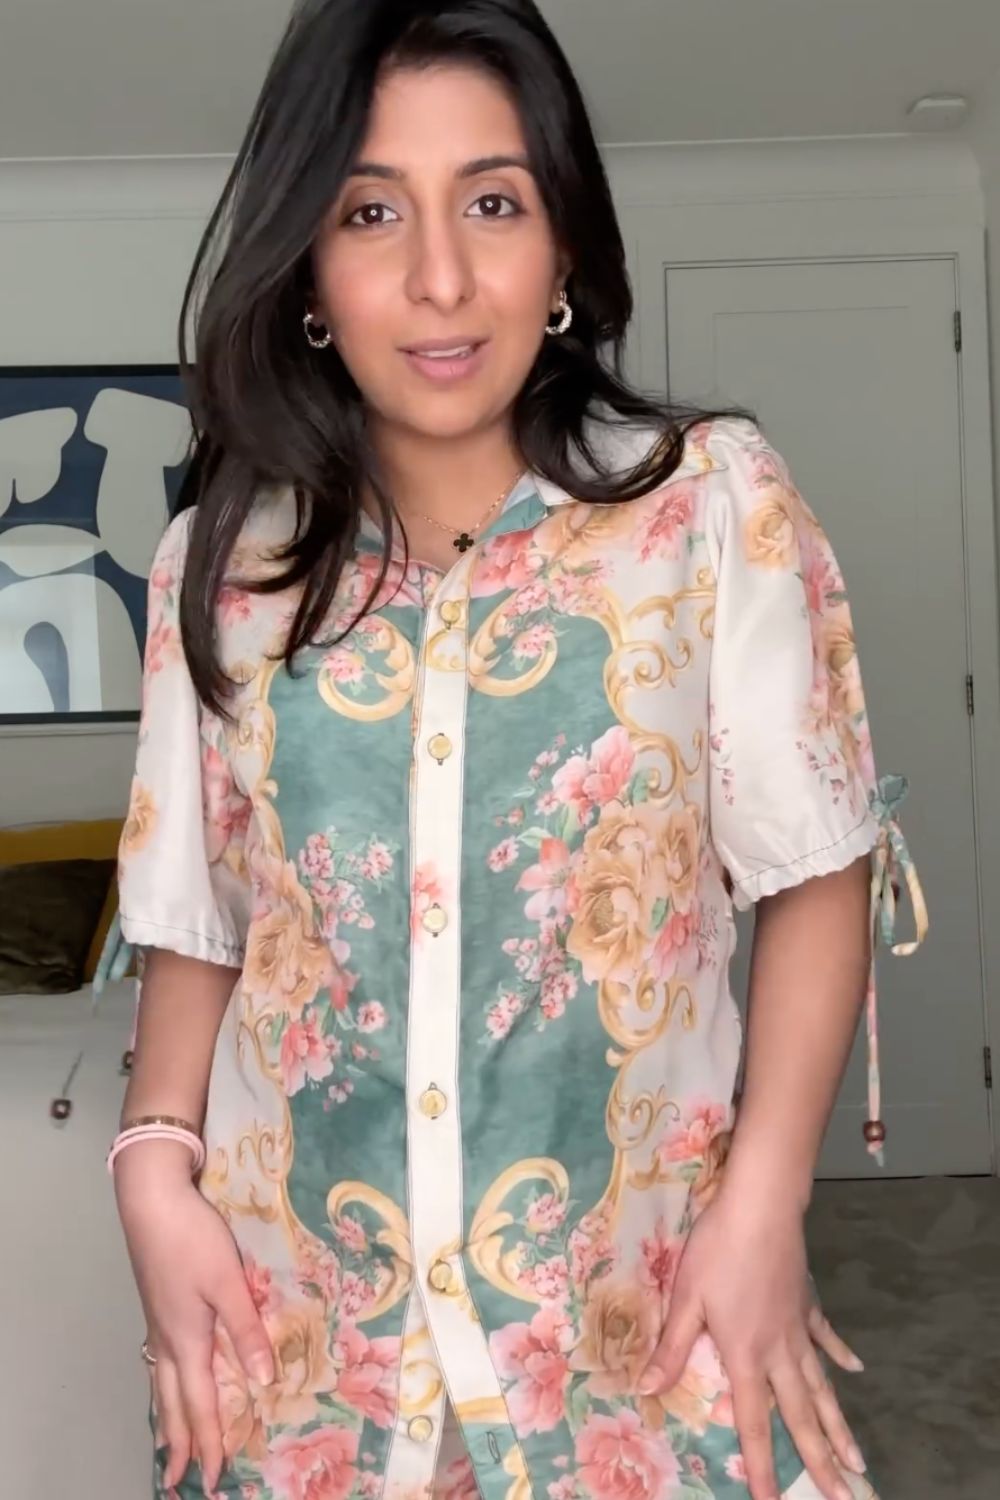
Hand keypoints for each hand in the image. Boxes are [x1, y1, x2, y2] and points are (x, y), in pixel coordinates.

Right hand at [115, 1143, 273, 1496]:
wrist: (151, 1200)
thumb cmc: (192, 1239)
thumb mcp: (228, 1283)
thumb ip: (247, 1331)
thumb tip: (263, 1382)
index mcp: (187, 1341)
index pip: (198, 1406)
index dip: (208, 1442)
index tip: (213, 1479)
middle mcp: (167, 1339)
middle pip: (171, 1403)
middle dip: (179, 1443)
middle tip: (178, 1479)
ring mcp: (157, 1321)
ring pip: (160, 1383)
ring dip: (167, 1417)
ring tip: (169, 1442)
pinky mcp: (156, 1304)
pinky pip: (158, 1361)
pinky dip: (162, 1386)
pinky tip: (166, 1378)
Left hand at [638, 1190, 865, 1499]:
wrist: (760, 1207)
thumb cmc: (717, 1250)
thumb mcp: (685, 1298)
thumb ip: (671, 1347)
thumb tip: (647, 1391)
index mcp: (746, 1356)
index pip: (752, 1424)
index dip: (761, 1468)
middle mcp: (779, 1351)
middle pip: (801, 1416)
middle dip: (820, 1461)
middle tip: (842, 1498)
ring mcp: (799, 1327)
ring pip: (821, 1387)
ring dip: (838, 1425)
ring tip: (858, 1461)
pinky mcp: (807, 1302)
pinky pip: (826, 1337)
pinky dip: (839, 1356)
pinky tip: (855, 1371)